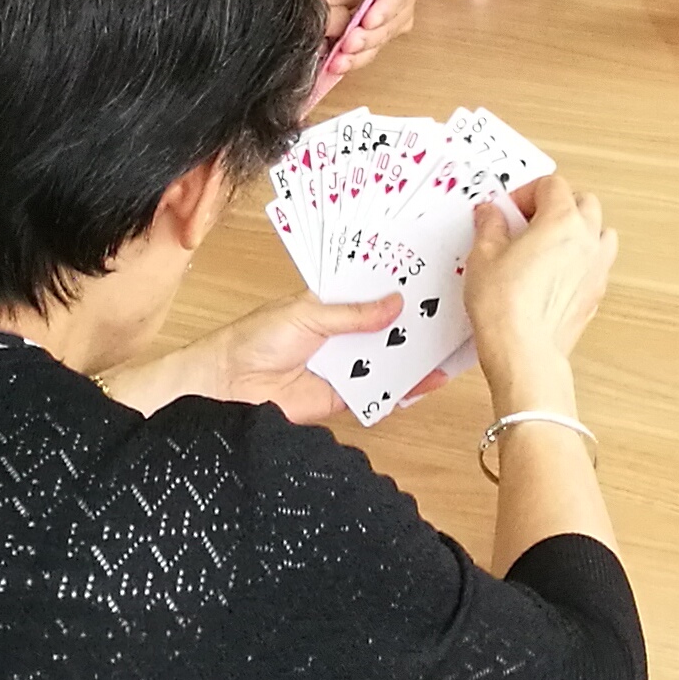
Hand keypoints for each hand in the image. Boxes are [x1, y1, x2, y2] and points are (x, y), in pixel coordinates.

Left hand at [136, 291, 446, 426]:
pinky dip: (401, 390)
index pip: (373, 293)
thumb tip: (396, 302)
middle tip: (455, 315)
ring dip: (414, 356)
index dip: (401, 287)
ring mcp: (342, 367)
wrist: (223, 389)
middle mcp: (340, 335)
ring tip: (452, 348)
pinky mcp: (341, 399)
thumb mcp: (306, 314)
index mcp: (330, 305)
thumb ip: (353, 314)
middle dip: (416, 323)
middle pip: (387, 328)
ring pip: (387, 360)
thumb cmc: (253, 339)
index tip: (435, 280)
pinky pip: (377, 394)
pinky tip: (427, 383)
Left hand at [312, 0, 412, 96]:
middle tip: (351, 39)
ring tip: (340, 56)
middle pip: (393, 22)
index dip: (387, 5)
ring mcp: (377, 23)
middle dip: (373, 33)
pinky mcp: (362, 43)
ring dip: (361, 51)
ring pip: (379, 41)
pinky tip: (335, 65)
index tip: (369, 15)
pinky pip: (363, 56)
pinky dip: (350, 62)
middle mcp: (390, 1)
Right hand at [466, 174, 617, 386]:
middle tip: (527, 223)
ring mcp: (597, 268)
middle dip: (557, 205)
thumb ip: (490, 226)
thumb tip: (490, 213)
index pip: (552, 185)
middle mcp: (587, 240)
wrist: (524, 352)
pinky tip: (556, 275)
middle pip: (584, 202)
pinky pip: (598, 264)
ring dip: (579, 230)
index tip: (507, 212)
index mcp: (562, 221)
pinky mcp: (596, 294)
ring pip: (600, 232)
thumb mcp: (483, 256)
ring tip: (548, 245)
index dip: (527, 192)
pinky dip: (582, 260)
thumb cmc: (504, 305)